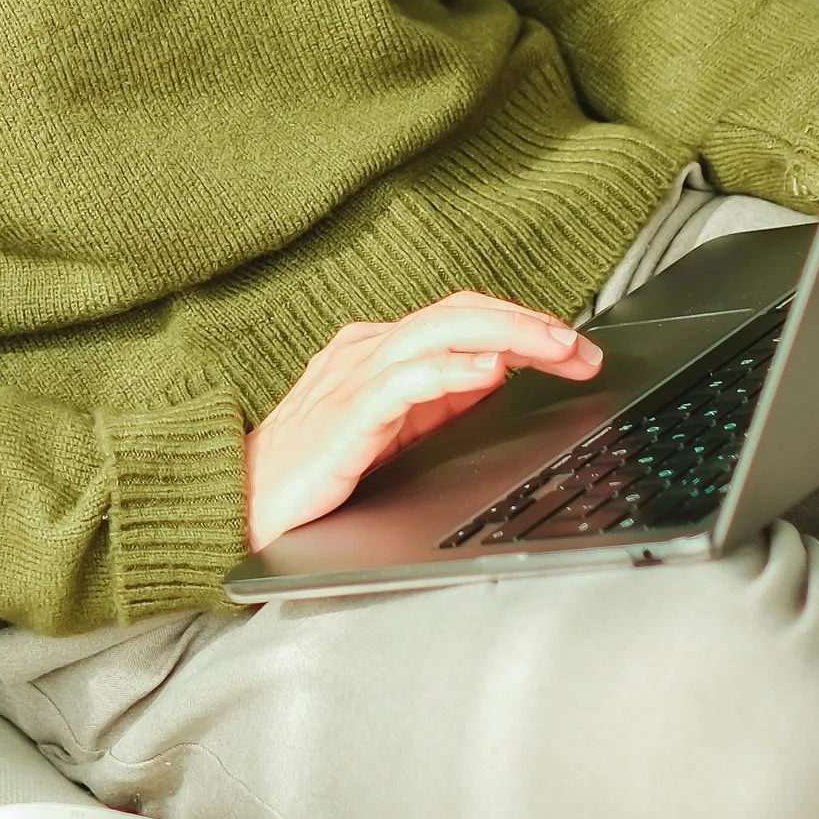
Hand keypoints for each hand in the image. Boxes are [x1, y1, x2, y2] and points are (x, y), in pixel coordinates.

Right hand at [242, 292, 603, 547]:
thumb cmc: (312, 470)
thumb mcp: (391, 430)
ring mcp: (352, 377)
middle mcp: (366, 351)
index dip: (523, 324)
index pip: (461, 317)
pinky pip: (402, 380)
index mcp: (379, 351)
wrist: (239, 504)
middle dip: (527, 324)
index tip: (576, 349)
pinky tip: (485, 374)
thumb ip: (437, 401)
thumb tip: (500, 374)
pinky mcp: (344, 416)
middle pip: (457, 314)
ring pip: (438, 333)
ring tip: (551, 347)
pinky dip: (449, 370)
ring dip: (505, 336)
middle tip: (580, 348)